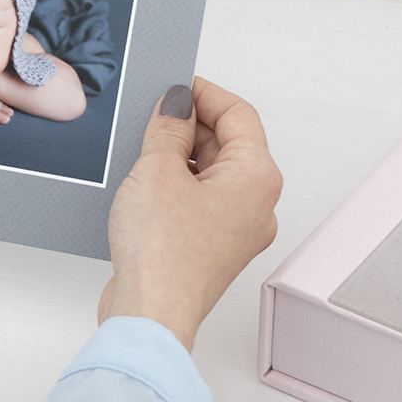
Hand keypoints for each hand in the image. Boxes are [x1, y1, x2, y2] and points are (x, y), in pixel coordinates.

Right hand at [97, 78, 282, 351]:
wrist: (150, 316)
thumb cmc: (163, 256)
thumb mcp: (157, 170)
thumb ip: (169, 127)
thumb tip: (176, 104)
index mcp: (258, 178)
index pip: (239, 113)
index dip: (204, 93)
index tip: (174, 85)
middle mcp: (258, 205)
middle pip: (228, 144)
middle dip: (190, 125)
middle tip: (152, 116)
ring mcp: (237, 231)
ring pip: (212, 174)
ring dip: (180, 157)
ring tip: (143, 152)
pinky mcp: (213, 249)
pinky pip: (200, 202)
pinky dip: (177, 187)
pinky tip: (145, 186)